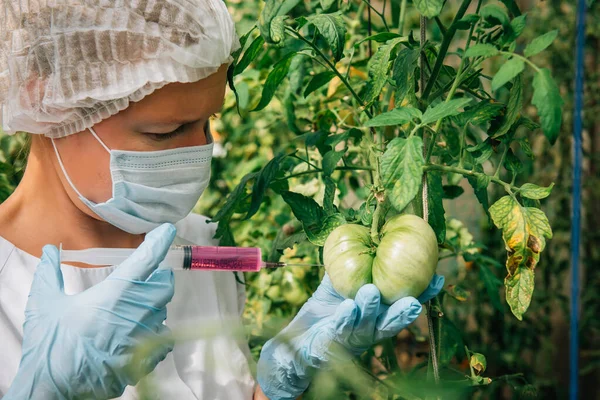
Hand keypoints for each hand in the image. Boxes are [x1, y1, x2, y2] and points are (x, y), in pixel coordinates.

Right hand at [4, 224, 176, 399]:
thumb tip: (50, 250)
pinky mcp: (146, 359)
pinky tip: (135, 333)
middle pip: (164, 286)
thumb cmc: (50, 346)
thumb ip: (50, 273)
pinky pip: (163, 340)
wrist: (52, 388)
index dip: (160, 242)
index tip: (167, 231)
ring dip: (153, 306)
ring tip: (130, 309)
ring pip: (162, 312)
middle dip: (158, 278)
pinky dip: (154, 333)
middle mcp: (135, 314)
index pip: (146, 260)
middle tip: (142, 279)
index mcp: (114, 295)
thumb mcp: (44, 303)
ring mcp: (143, 338)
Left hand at [256, 274, 443, 399]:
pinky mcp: (334, 344)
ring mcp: (354, 339)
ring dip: (371, 310)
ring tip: (371, 293)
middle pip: (392, 321)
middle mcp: (372, 329)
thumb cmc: (326, 309)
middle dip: (404, 312)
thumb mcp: (340, 283)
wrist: (299, 338)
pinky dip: (346, 318)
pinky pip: (341, 330)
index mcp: (379, 314)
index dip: (423, 295)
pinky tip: (348, 307)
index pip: (404, 304)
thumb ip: (354, 264)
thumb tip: (367, 231)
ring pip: (368, 327)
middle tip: (414, 301)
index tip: (438, 279)